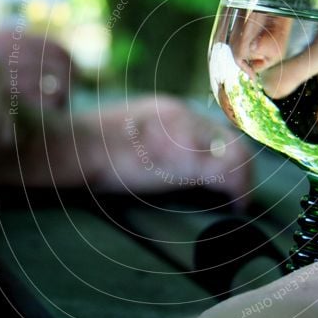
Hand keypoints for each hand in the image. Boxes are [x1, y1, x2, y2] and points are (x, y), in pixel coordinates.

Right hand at [82, 96, 251, 207]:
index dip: (226, 155)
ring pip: (237, 153)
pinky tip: (238, 207)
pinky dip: (239, 190)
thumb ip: (150, 142)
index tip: (227, 179)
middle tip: (240, 195)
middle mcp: (183, 114)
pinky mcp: (185, 157)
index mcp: (168, 110)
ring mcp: (185, 133)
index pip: (214, 129)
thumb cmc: (88, 149)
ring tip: (240, 204)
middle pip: (231, 138)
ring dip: (244, 181)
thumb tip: (164, 165)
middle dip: (242, 169)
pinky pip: (228, 172)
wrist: (73, 145)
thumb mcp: (126, 134)